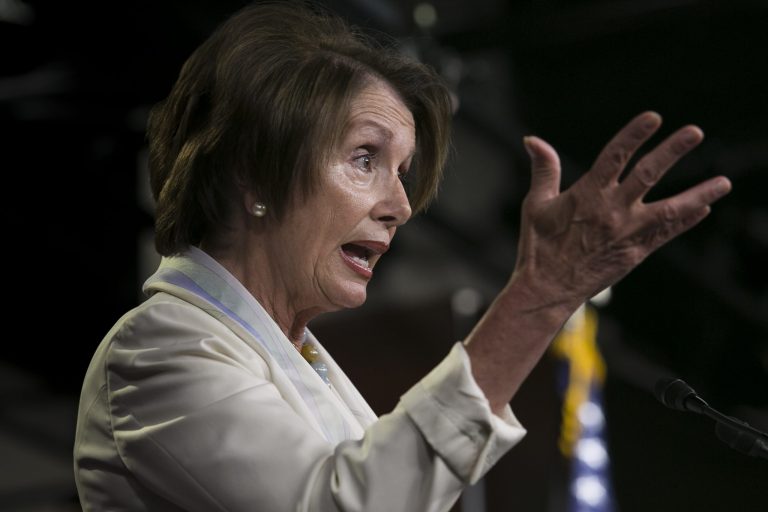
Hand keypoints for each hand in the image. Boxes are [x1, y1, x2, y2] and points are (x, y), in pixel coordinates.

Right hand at [514, 111, 730, 307]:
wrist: (548, 289)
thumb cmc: (538, 246)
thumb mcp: (536, 204)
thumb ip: (544, 169)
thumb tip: (532, 139)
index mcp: (587, 195)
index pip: (615, 156)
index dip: (634, 135)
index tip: (653, 117)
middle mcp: (612, 211)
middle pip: (648, 174)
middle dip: (673, 151)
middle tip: (695, 132)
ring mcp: (627, 232)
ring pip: (670, 209)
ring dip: (698, 194)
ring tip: (724, 182)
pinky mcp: (635, 252)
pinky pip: (666, 233)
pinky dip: (686, 220)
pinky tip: (704, 208)